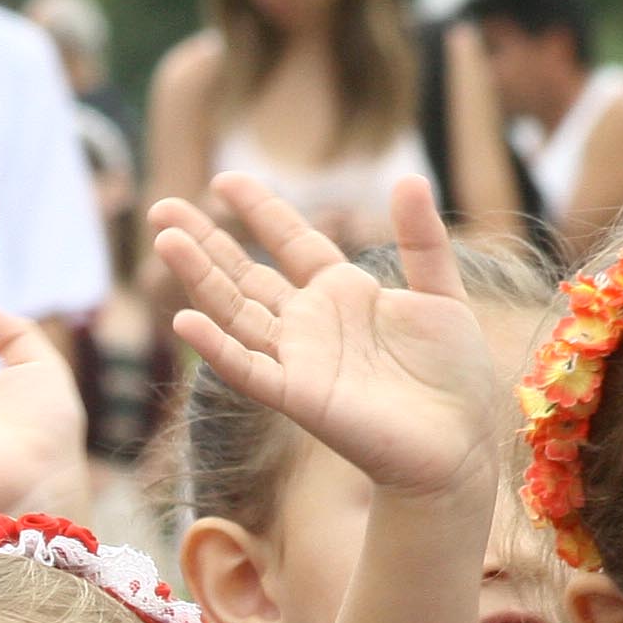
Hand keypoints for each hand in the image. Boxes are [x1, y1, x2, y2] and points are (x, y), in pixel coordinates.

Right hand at [150, 173, 498, 503]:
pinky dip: (216, 348)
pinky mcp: (299, 398)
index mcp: (343, 293)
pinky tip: (184, 321)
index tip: (224, 179)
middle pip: (245, 274)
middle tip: (163, 208)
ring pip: (235, 313)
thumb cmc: (452, 377)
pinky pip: (248, 370)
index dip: (259, 210)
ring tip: (165, 240)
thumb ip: (423, 240)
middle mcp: (311, 324)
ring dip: (199, 278)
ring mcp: (300, 360)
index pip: (290, 241)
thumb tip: (408, 178)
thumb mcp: (442, 293)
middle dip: (205, 241)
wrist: (460, 444)